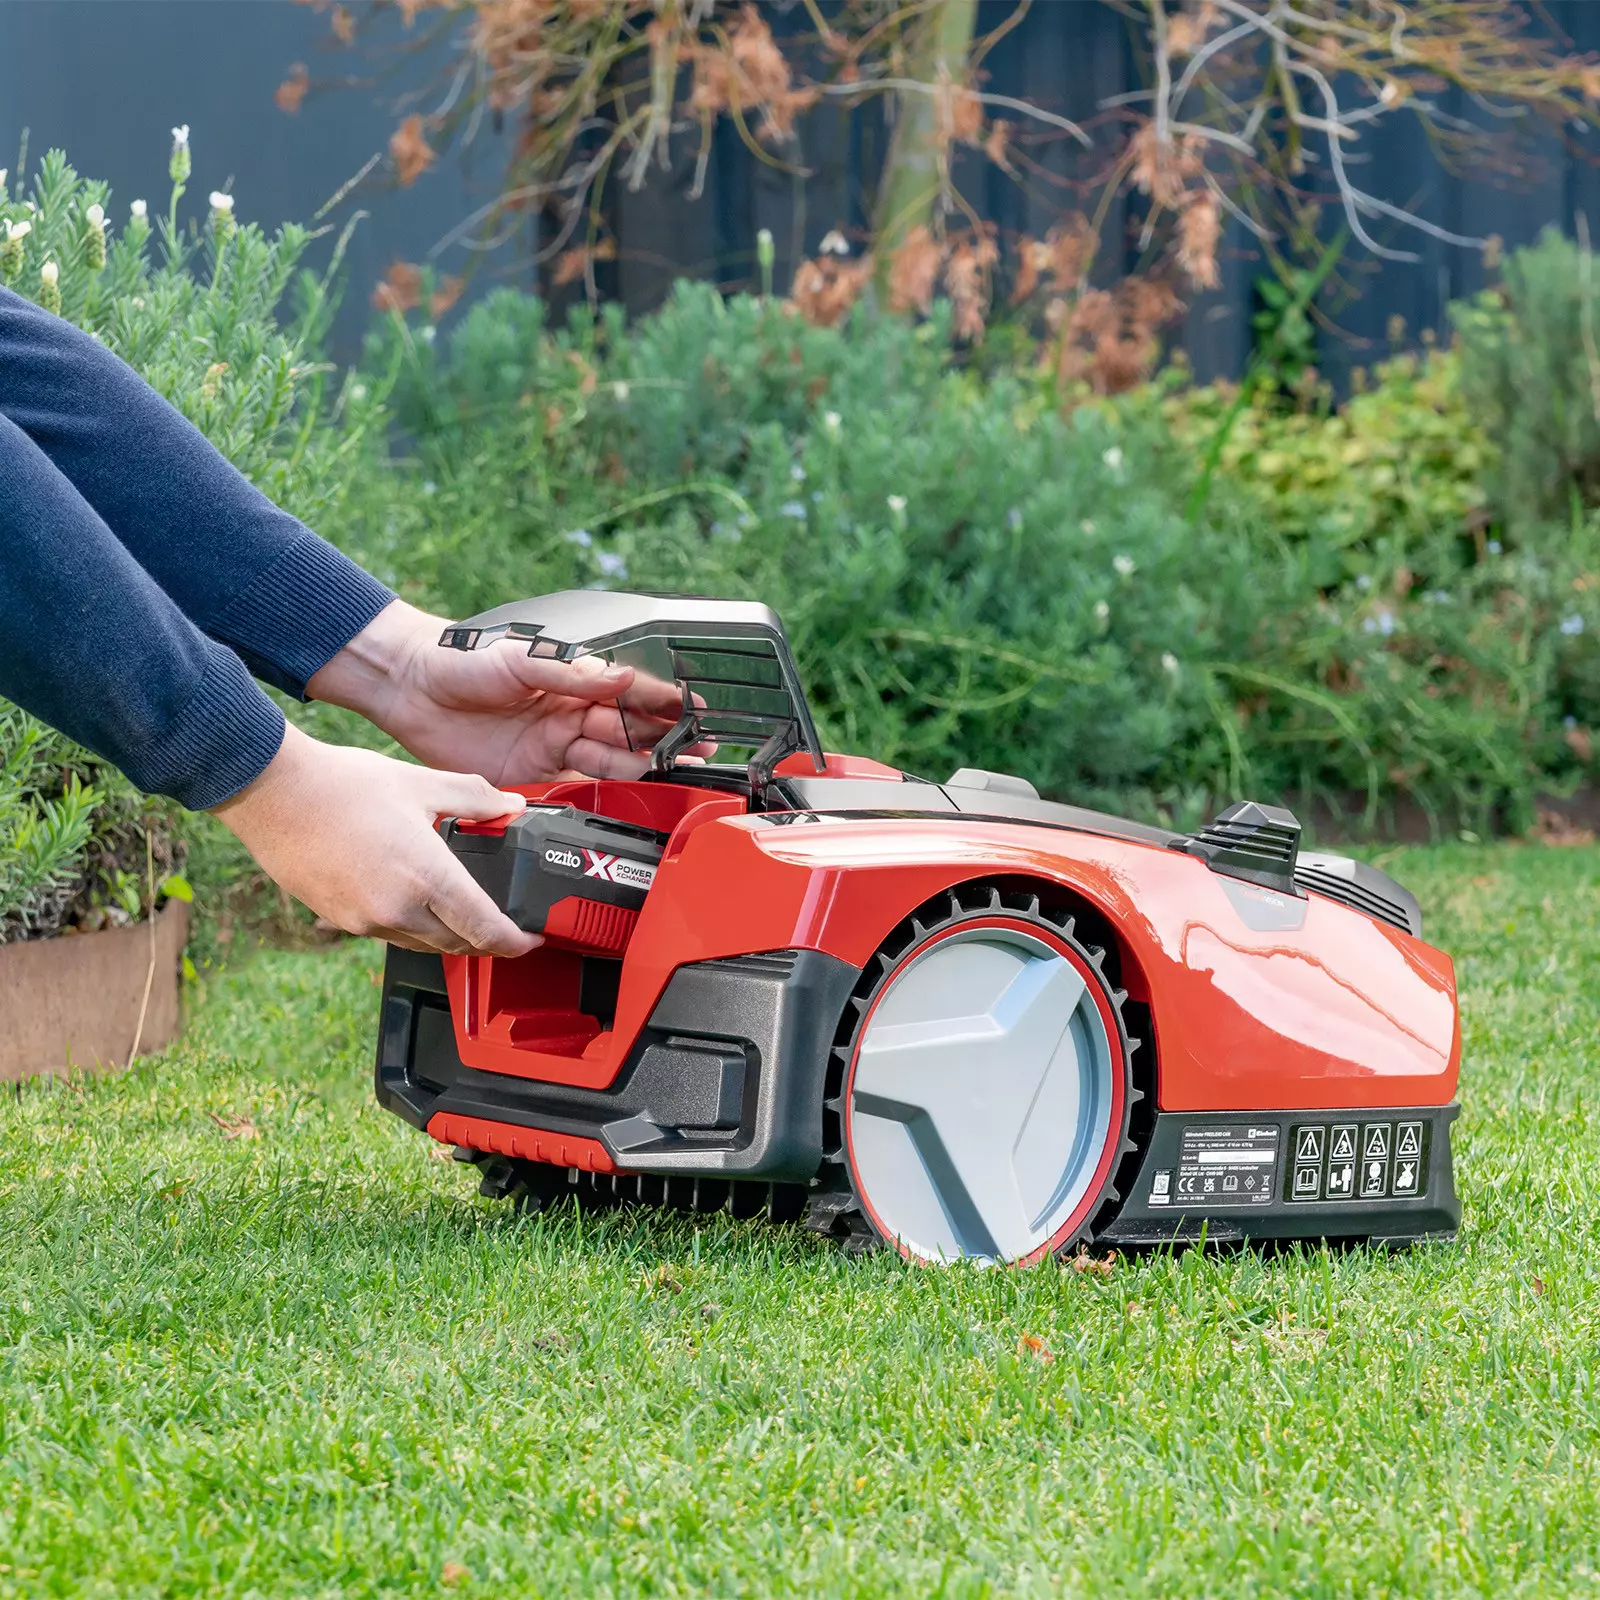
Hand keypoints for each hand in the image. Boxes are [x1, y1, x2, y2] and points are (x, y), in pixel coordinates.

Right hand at [212, 724, 537, 956]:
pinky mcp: (341, 921)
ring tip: (464, 910)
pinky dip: (414, 926)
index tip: (531, 939)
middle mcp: (397, 910)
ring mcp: (366, 920)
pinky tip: (416, 899)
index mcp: (426, 877)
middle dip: (487, 939)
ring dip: (449, 935)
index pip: (486, 930)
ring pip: (424, 944)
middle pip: (458, 944)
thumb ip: (475, 799)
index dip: (516, 942)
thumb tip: (512, 807)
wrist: (271, 792)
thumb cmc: (341, 785)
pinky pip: (391, 934)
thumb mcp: (421, 783)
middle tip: (505, 923)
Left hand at [307, 599, 686, 783]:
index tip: (697, 713)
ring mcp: (553, 750)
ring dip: (643, 771)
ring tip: (677, 778)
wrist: (409, 691)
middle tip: (701, 753)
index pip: (630, 694)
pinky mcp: (532, 780)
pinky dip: (601, 800)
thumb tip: (621, 676)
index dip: (665, 704)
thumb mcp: (518, 661)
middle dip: (666, 742)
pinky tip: (627, 804)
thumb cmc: (459, 662)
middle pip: (628, 734)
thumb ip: (571, 673)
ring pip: (610, 765)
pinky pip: (576, 793)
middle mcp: (569, 717)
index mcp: (572, 683)